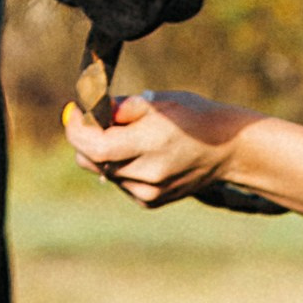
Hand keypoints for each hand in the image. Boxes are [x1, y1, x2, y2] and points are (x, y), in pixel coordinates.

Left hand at [62, 87, 257, 206]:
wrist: (228, 150)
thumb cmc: (194, 117)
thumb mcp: (159, 101)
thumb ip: (121, 108)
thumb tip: (92, 113)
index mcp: (149, 144)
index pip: (93, 145)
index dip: (76, 128)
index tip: (74, 110)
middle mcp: (146, 174)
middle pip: (91, 159)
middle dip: (88, 137)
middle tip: (103, 118)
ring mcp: (147, 192)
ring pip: (102, 171)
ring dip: (104, 152)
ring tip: (131, 136)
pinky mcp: (149, 201)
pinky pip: (118, 181)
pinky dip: (119, 166)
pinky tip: (142, 155)